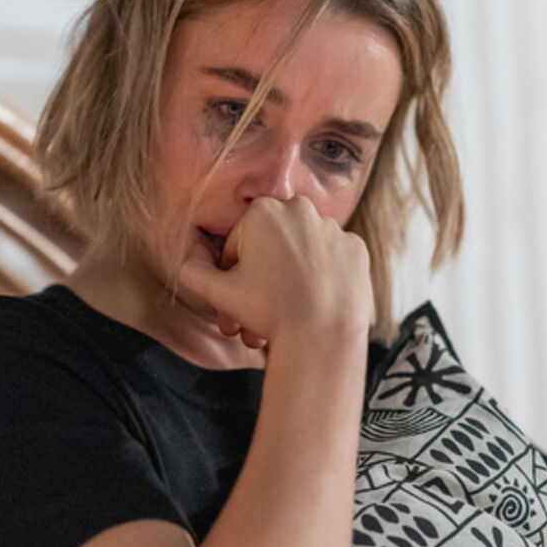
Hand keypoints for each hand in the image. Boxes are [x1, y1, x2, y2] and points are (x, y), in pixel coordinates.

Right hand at [176, 196, 372, 348]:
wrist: (323, 336)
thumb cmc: (269, 311)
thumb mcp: (218, 293)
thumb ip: (193, 270)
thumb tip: (190, 253)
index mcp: (263, 211)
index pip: (238, 246)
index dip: (232, 278)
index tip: (234, 304)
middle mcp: (301, 209)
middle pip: (271, 249)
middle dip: (260, 283)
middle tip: (255, 318)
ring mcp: (333, 228)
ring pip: (301, 256)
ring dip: (289, 282)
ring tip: (285, 317)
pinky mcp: (356, 249)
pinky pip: (330, 263)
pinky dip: (321, 280)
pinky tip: (314, 305)